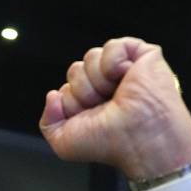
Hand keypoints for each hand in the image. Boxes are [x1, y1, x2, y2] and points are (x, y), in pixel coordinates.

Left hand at [39, 37, 190, 179]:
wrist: (137, 139)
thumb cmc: (109, 144)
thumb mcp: (64, 143)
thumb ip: (47, 122)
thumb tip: (52, 95)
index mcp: (91, 103)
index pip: (66, 88)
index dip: (71, 102)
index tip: (88, 117)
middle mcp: (106, 86)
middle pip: (76, 70)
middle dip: (83, 90)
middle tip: (103, 106)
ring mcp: (124, 70)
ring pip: (91, 57)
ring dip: (98, 80)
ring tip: (116, 95)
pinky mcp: (142, 56)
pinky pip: (112, 46)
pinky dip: (113, 62)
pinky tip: (125, 78)